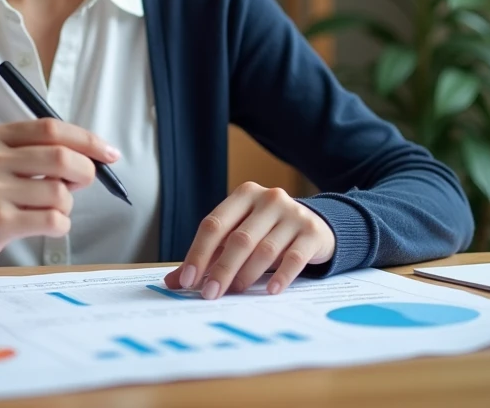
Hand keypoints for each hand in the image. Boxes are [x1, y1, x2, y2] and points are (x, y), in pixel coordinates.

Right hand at [0, 118, 119, 278]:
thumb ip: (31, 155)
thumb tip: (88, 159)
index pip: (51, 128)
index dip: (87, 139)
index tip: (109, 152)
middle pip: (62, 156)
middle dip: (86, 172)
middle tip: (82, 184)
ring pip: (61, 193)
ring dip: (66, 206)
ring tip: (48, 211)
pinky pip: (53, 220)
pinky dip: (59, 225)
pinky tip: (44, 226)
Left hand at [163, 181, 335, 298]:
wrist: (315, 226)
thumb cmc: (267, 232)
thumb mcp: (237, 237)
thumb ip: (208, 257)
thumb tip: (174, 282)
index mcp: (243, 195)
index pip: (214, 224)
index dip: (198, 253)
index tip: (188, 281)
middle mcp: (268, 199)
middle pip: (239, 239)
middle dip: (221, 270)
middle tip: (209, 294)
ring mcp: (293, 213)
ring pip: (265, 249)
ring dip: (247, 275)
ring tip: (235, 293)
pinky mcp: (312, 231)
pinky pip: (294, 258)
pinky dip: (281, 276)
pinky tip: (270, 291)